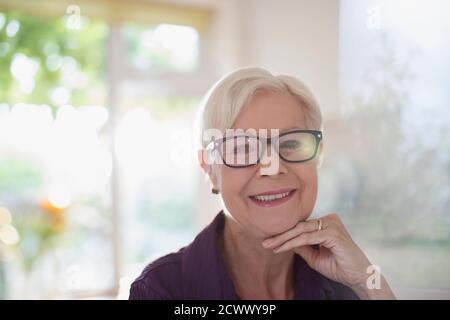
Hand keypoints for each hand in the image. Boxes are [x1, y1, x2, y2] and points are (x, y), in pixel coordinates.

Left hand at [262, 213, 395, 298]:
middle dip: (280, 236)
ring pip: (301, 231)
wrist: (358, 277)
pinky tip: (281, 248)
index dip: (284, 234)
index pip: (301, 227)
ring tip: (270, 246)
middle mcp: (329, 220)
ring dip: (284, 239)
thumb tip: (284, 241)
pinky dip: (293, 243)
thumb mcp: (314, 257)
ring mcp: (332, 225)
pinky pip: (307, 238)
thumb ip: (301, 247)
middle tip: (265, 243)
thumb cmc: (339, 266)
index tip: (269, 242)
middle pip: (299, 227)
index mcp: (326, 223)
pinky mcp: (333, 233)